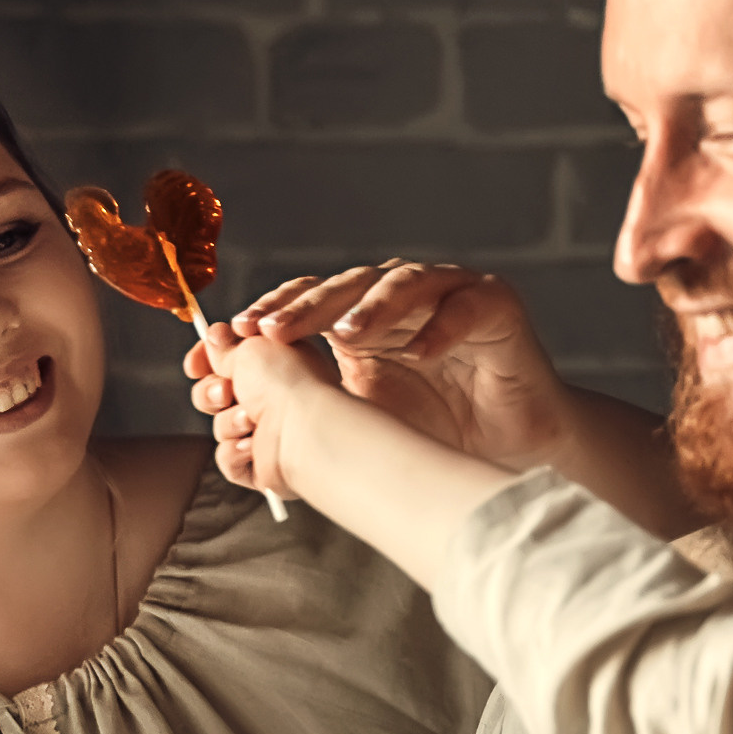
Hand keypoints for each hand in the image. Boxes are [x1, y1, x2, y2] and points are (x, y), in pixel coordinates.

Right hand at [189, 324, 335, 497]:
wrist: (303, 428)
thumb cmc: (286, 383)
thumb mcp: (249, 346)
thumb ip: (224, 345)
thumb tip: (213, 338)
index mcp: (272, 364)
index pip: (227, 361)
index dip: (205, 362)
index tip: (195, 365)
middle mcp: (270, 396)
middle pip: (215, 394)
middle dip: (211, 393)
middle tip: (225, 392)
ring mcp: (267, 431)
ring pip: (220, 426)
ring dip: (229, 422)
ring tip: (250, 419)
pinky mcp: (262, 464)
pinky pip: (227, 458)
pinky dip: (235, 452)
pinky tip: (252, 445)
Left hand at [196, 261, 572, 471]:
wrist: (506, 450)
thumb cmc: (432, 432)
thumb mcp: (357, 420)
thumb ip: (306, 404)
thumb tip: (226, 411)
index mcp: (358, 319)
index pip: (306, 301)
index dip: (268, 314)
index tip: (229, 339)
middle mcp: (398, 298)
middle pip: (345, 286)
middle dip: (304, 307)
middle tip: (269, 332)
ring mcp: (446, 294)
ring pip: (403, 283)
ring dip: (372, 308)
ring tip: (344, 335)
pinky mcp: (495, 304)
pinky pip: (466, 306)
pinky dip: (443, 325)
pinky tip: (422, 351)